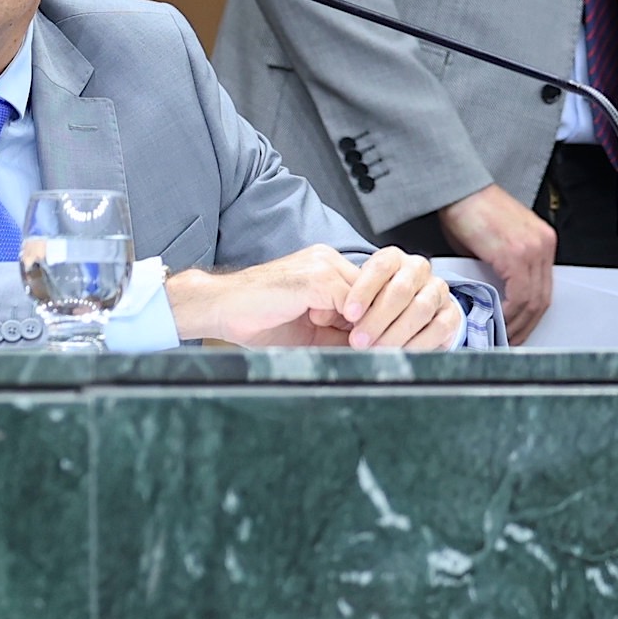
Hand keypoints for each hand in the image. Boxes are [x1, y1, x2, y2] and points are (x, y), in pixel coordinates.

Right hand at [167, 246, 461, 350]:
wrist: (220, 309)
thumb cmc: (257, 321)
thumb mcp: (309, 332)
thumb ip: (340, 335)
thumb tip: (378, 356)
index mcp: (328, 271)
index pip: (374, 294)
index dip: (385, 324)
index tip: (396, 351)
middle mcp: (329, 262)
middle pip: (379, 293)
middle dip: (389, 326)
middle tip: (398, 356)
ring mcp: (323, 267)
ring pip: (373, 298)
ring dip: (378, 330)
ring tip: (384, 356)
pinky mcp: (316, 278)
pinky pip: (355, 303)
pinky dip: (362, 329)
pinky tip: (361, 349)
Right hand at [435, 184, 554, 339]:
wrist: (456, 187)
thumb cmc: (469, 209)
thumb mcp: (493, 243)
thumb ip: (501, 268)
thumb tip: (495, 297)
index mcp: (541, 241)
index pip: (544, 289)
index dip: (531, 316)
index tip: (518, 329)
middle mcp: (542, 245)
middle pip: (542, 299)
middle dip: (526, 326)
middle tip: (510, 340)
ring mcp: (532, 249)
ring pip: (532, 301)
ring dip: (516, 323)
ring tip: (501, 336)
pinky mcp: (516, 254)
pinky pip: (519, 295)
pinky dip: (508, 313)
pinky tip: (497, 320)